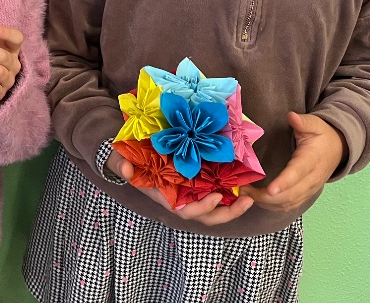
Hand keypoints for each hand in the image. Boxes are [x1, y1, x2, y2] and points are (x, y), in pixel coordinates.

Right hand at [106, 150, 253, 225]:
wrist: (126, 154)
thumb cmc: (124, 159)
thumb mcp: (120, 160)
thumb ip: (121, 166)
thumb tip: (126, 171)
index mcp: (164, 197)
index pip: (185, 211)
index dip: (202, 208)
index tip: (216, 197)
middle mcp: (177, 199)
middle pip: (205, 216)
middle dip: (226, 213)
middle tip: (246, 200)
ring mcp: (186, 192)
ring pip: (212, 208)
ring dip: (232, 206)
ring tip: (250, 197)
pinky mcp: (192, 183)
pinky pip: (211, 193)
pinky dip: (226, 193)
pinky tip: (240, 183)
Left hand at [243, 111, 344, 212]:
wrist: (339, 149)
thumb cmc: (323, 135)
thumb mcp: (315, 124)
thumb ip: (303, 122)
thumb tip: (291, 116)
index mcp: (311, 160)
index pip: (297, 174)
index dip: (284, 183)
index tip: (270, 190)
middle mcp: (311, 178)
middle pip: (290, 194)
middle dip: (266, 197)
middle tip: (243, 191)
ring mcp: (309, 189)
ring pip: (289, 203)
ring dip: (267, 203)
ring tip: (246, 195)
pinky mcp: (306, 194)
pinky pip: (290, 205)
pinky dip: (273, 206)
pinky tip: (257, 200)